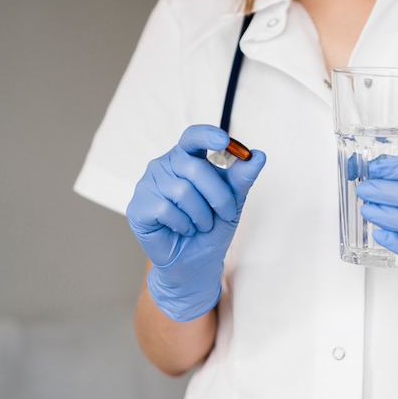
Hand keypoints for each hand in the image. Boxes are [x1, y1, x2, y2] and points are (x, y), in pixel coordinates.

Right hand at [126, 124, 265, 320]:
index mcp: (187, 158)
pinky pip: (166, 209)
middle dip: (218, 195)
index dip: (207, 135)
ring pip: (182, 191)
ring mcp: (148, 185)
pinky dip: (183, 224)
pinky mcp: (139, 207)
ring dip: (201, 215)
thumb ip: (243, 178)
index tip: (224, 140)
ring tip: (201, 225)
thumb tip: (259, 155)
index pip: (193, 137)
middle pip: (195, 167)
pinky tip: (182, 230)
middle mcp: (164, 166)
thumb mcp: (233, 202)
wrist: (196, 263)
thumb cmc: (212, 228)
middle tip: (225, 214)